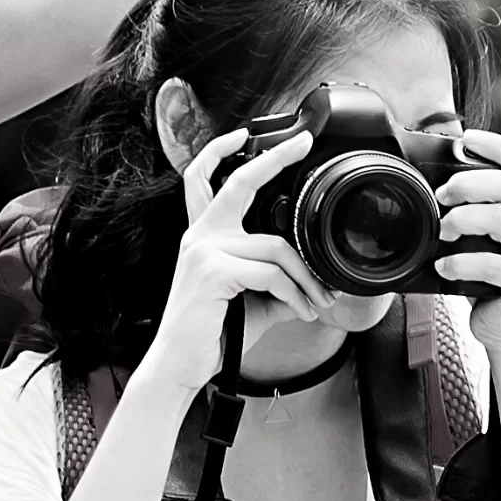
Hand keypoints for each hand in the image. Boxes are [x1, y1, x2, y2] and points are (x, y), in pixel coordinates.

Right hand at [141, 121, 333, 379]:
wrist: (181, 366)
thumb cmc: (212, 333)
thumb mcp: (251, 300)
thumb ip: (277, 282)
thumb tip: (314, 281)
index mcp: (203, 235)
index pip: (205, 180)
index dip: (222, 151)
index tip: (247, 134)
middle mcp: (200, 235)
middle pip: (239, 183)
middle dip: (273, 158)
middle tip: (302, 144)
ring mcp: (205, 250)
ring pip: (276, 247)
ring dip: (307, 278)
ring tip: (319, 301)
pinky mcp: (214, 271)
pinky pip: (272, 274)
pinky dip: (296, 294)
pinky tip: (302, 311)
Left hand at [430, 129, 500, 349]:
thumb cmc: (489, 275)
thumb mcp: (482, 235)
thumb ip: (471, 208)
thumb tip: (430, 181)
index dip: (497, 146)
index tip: (467, 140)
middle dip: (469, 183)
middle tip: (441, 194)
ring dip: (463, 219)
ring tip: (441, 232)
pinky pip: (493, 264)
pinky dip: (461, 263)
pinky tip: (444, 267)